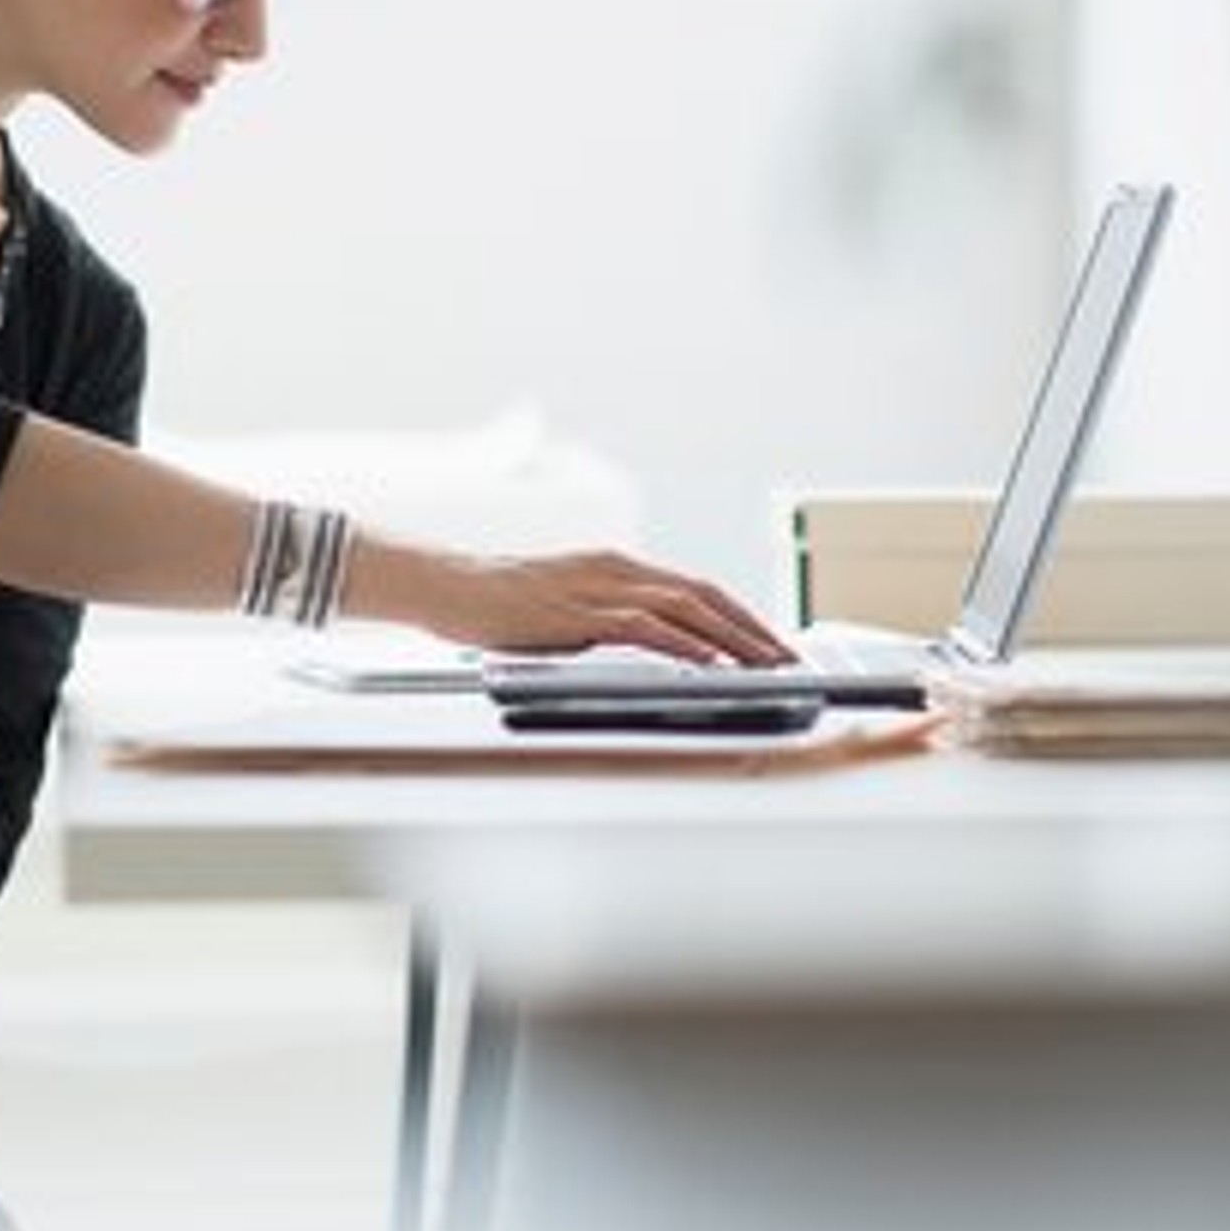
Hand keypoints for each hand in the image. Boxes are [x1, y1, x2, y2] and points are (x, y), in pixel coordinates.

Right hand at [418, 547, 795, 666]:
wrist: (443, 586)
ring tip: (764, 665)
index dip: (738, 614)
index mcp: (614, 565)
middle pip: (703, 593)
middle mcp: (615, 569)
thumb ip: (603, 621)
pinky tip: (707, 662)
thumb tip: (645, 648)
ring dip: (731, 637)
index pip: (695, 587)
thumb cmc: (494, 603)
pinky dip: (683, 643)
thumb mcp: (562, 607)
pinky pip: (644, 626)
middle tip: (786, 658)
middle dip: (751, 627)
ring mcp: (598, 587)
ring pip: (685, 607)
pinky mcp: (578, 610)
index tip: (769, 641)